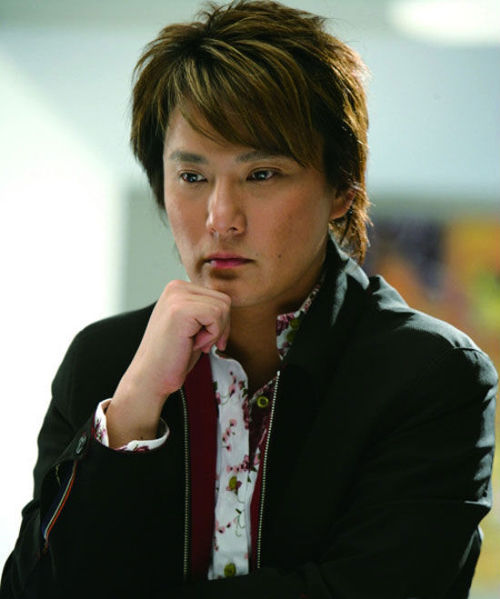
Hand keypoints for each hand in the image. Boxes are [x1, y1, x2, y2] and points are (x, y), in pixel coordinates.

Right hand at [106, 280, 230, 446]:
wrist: (151, 376)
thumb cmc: (175, 356)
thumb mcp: (194, 325)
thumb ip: (207, 309)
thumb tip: (231, 303)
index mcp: (178, 288)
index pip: (219, 297)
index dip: (220, 323)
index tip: (205, 340)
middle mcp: (176, 287)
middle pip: (224, 301)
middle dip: (221, 327)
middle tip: (200, 344)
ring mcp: (177, 296)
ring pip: (223, 308)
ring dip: (215, 332)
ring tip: (194, 343)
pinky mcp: (180, 309)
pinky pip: (216, 316)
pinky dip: (211, 335)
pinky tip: (192, 344)